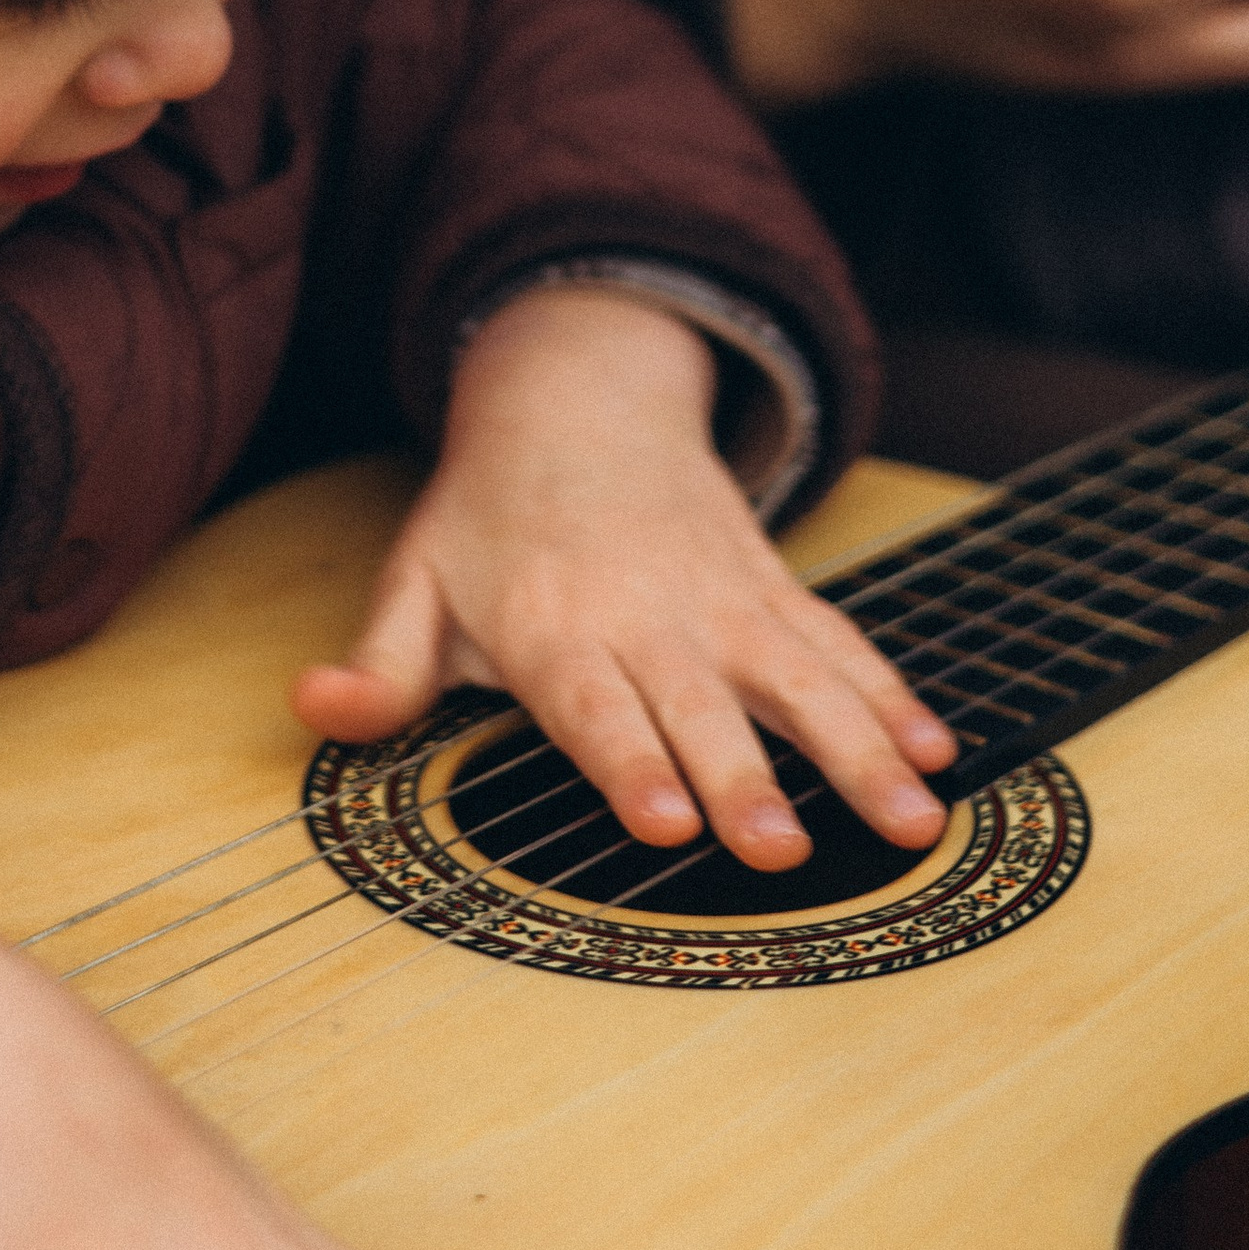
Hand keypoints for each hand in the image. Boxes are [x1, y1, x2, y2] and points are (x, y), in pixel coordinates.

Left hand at [291, 290, 953, 873]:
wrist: (578, 399)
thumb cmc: (488, 517)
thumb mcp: (414, 582)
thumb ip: (379, 667)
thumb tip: (312, 711)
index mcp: (555, 629)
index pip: (595, 711)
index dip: (632, 765)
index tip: (667, 825)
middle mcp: (648, 616)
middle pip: (704, 709)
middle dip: (748, 780)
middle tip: (787, 850)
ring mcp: (721, 600)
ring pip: (799, 678)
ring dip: (858, 748)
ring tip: (910, 818)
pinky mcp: (771, 588)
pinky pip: (838, 642)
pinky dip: (890, 693)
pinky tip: (936, 748)